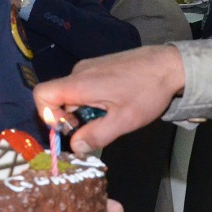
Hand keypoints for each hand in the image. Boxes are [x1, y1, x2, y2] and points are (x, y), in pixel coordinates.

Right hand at [35, 45, 186, 155]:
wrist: (169, 64)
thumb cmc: (146, 92)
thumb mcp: (123, 120)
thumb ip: (96, 135)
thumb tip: (75, 147)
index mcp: (79, 84)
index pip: (42, 94)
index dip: (46, 115)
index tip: (67, 129)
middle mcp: (79, 72)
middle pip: (58, 97)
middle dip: (70, 118)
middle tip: (95, 129)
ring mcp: (90, 66)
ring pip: (73, 93)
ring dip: (83, 110)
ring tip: (110, 116)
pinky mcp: (100, 65)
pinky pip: (84, 86)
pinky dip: (92, 100)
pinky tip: (114, 105)